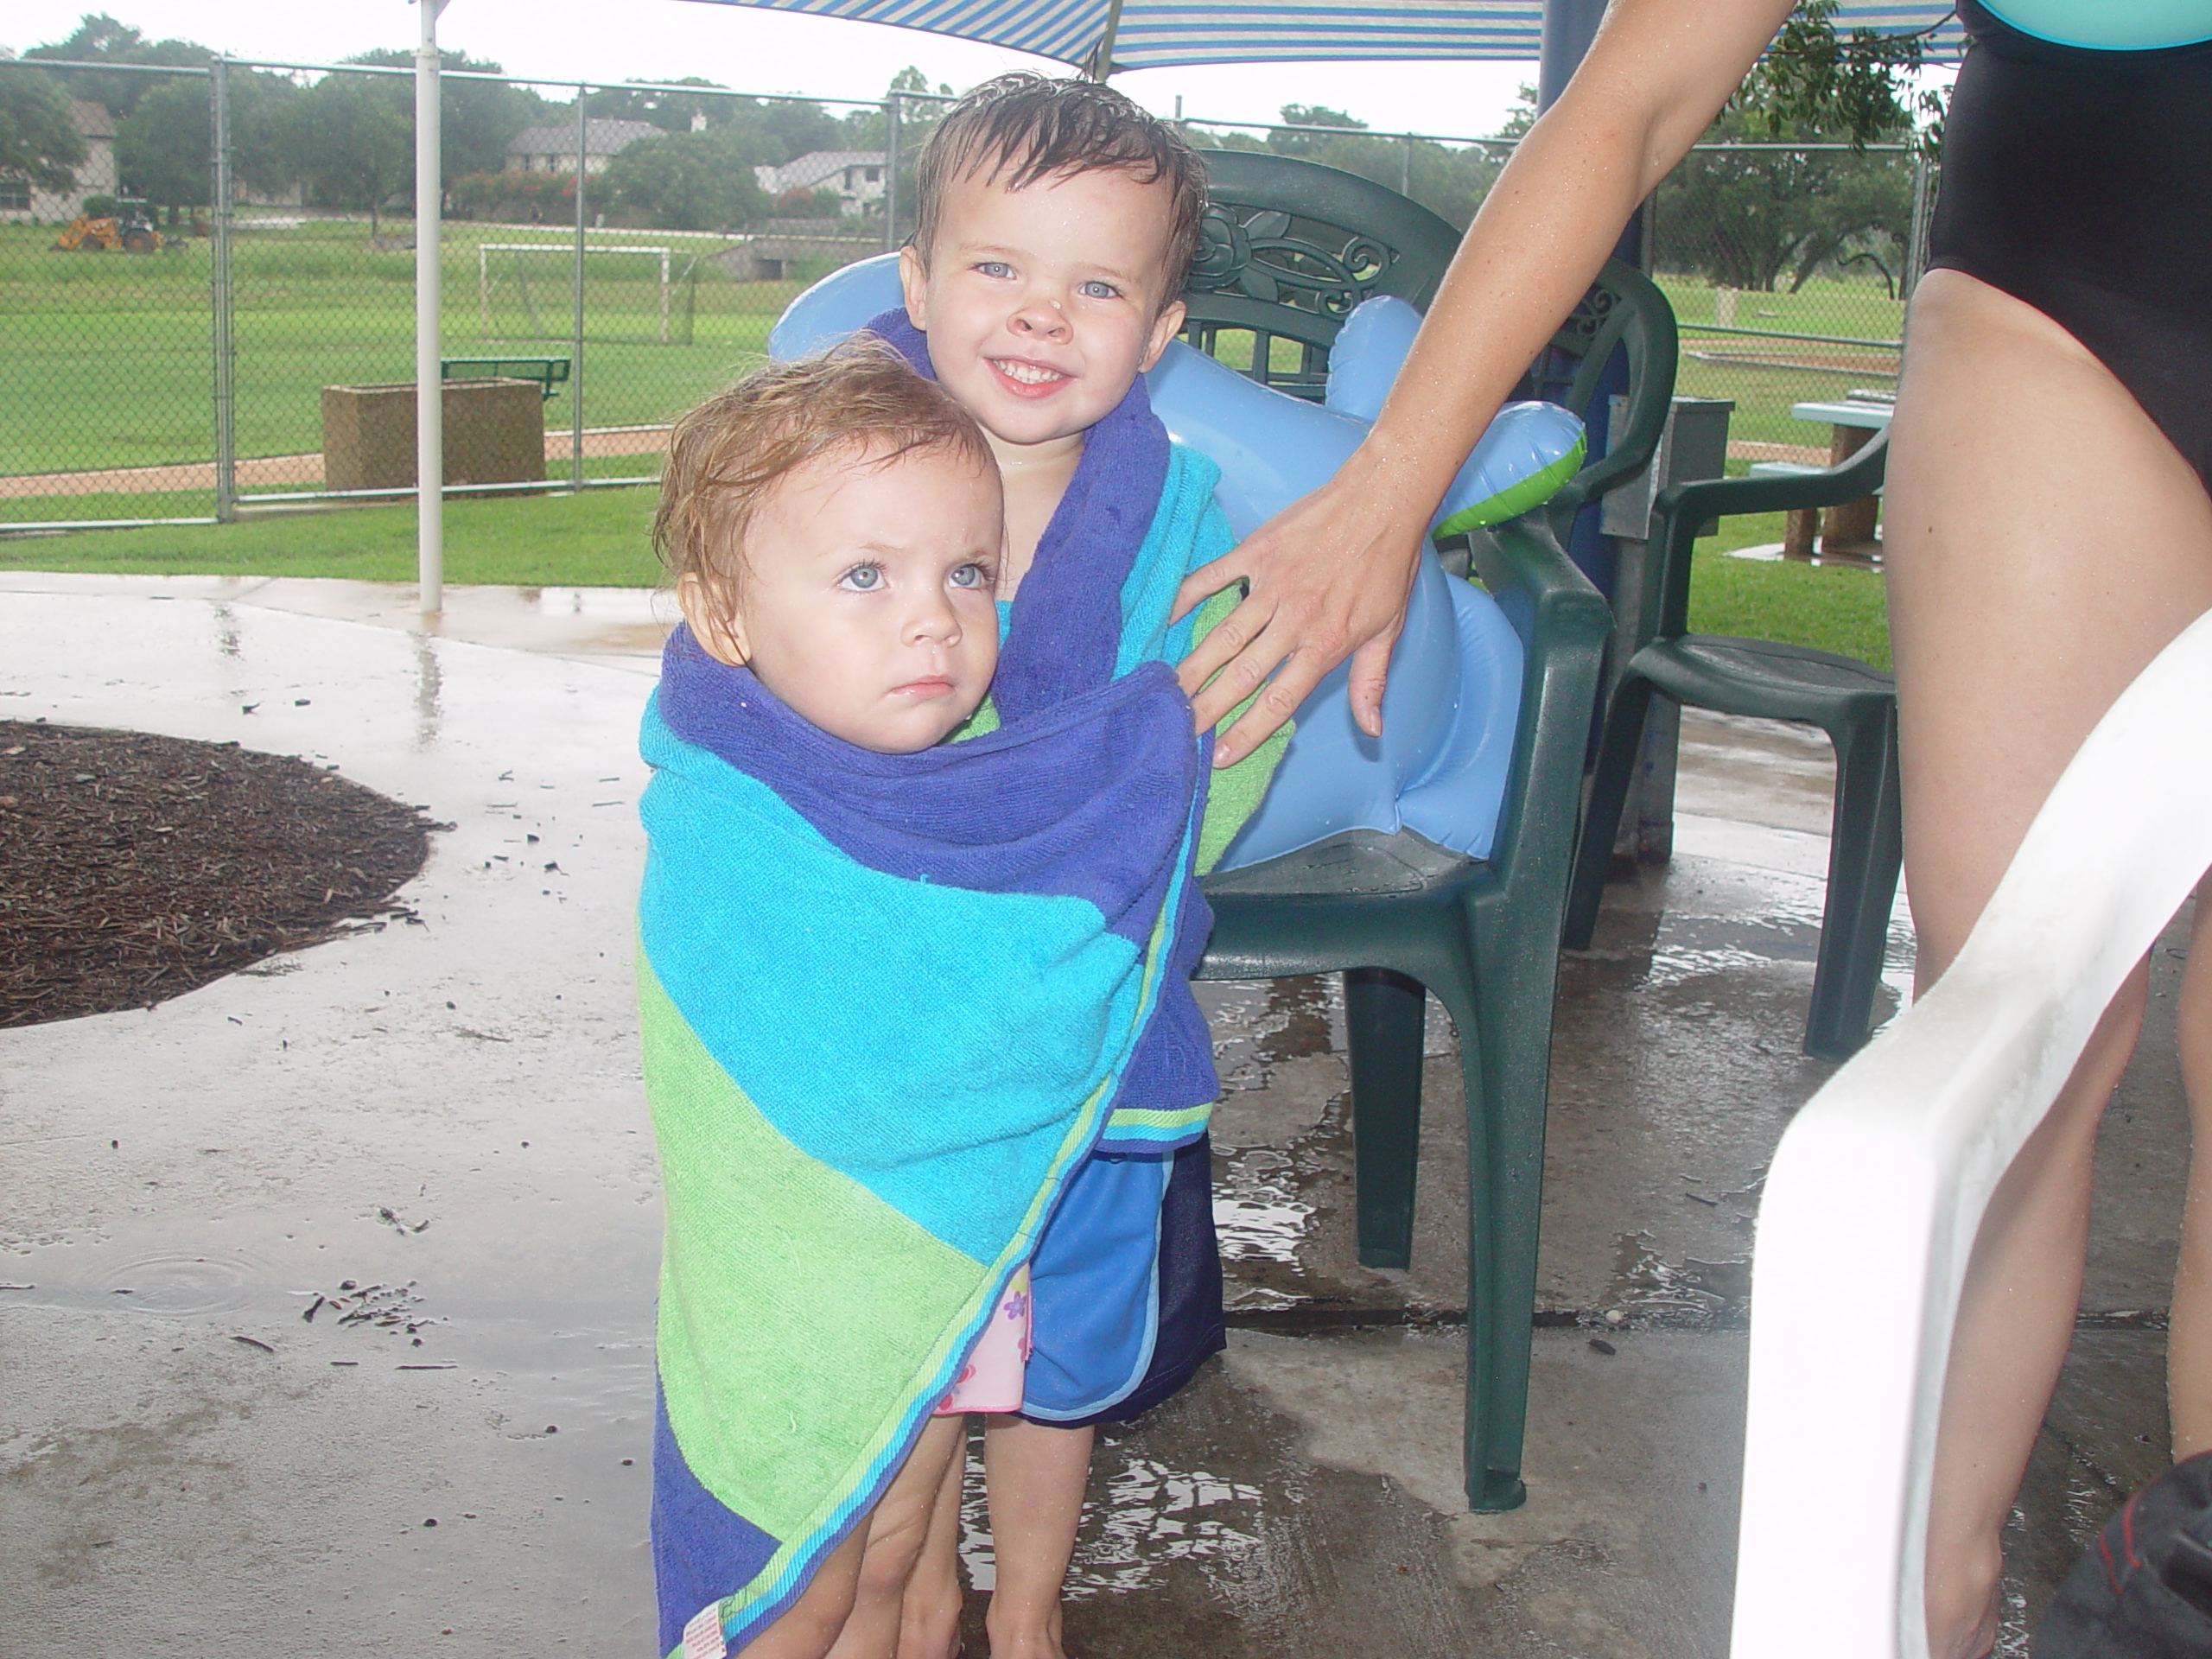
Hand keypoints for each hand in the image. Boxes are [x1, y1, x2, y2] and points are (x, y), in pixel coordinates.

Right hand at [1174, 463, 1431, 766]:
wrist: (1383, 499)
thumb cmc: (1388, 565)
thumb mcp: (1389, 630)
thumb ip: (1370, 681)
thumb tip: (1371, 729)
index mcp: (1326, 644)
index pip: (1279, 701)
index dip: (1247, 733)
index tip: (1219, 757)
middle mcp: (1294, 620)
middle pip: (1242, 675)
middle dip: (1206, 708)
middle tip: (1176, 730)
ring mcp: (1272, 585)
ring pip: (1223, 635)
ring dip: (1191, 666)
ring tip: (1165, 690)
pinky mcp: (1257, 552)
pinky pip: (1213, 578)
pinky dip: (1186, 597)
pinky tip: (1164, 619)